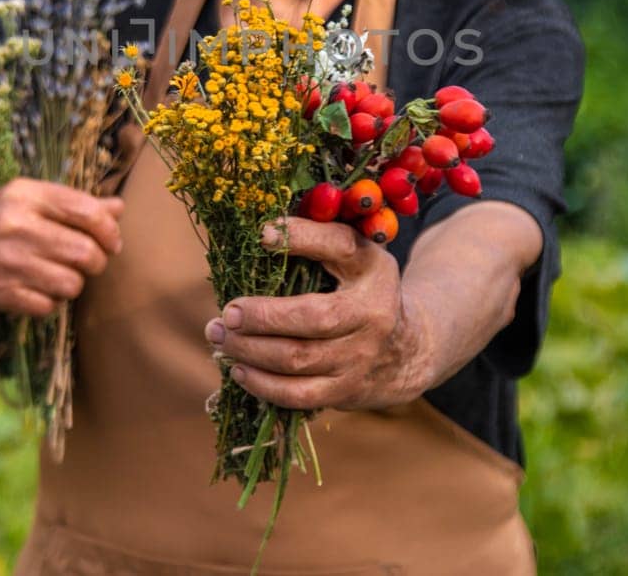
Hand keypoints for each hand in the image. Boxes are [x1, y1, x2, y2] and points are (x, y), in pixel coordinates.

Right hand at [0, 178, 123, 323]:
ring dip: (72, 285)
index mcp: (24, 194)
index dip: (109, 231)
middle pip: (84, 251)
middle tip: (87, 264)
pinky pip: (48, 306)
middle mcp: (13, 223)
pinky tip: (37, 292)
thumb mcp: (28, 204)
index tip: (112, 242)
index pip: (86, 210)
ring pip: (70, 283)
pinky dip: (49, 303)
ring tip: (59, 277)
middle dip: (95, 262)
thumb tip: (118, 207)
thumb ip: (74, 205)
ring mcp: (4, 259)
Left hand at [204, 218, 430, 410]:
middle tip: (227, 312)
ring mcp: (360, 357)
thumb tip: (261, 232)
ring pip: (297, 359)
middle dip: (260, 316)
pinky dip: (262, 384)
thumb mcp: (354, 257)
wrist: (406, 350)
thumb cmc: (360, 291)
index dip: (302, 238)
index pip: (340, 246)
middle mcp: (372, 313)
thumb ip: (318, 239)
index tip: (261, 235)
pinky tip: (239, 369)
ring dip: (249, 350)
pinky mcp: (345, 391)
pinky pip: (298, 394)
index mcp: (373, 268)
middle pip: (312, 317)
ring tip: (220, 337)